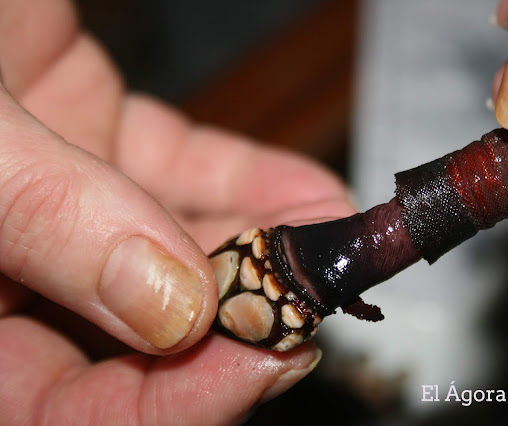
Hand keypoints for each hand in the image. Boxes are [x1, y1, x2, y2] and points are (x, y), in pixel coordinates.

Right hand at [0, 0, 354, 422]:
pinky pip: (191, 176)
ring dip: (263, 254)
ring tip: (331, 244)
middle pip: (136, 339)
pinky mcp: (104, 135)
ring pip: (180, 254)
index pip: (56, 407)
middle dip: (237, 325)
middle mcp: (11, 265)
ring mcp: (66, 199)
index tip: (267, 359)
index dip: (168, 405)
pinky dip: (254, 188)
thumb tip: (173, 308)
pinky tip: (309, 196)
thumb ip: (48, 216)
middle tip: (313, 302)